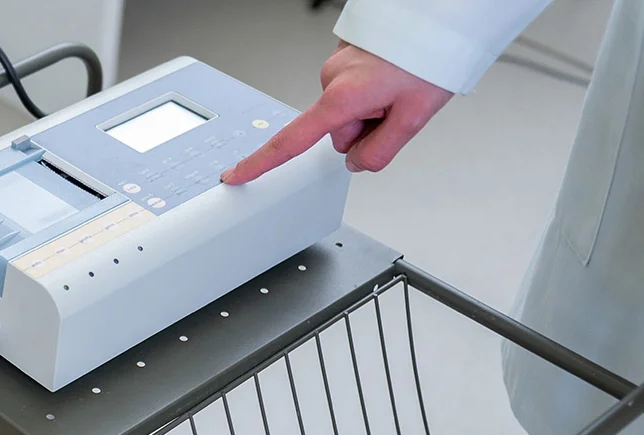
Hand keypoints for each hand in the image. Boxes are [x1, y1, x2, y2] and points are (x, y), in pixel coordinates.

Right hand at [221, 43, 452, 184]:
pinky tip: (394, 76)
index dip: (262, 163)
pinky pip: (353, 88)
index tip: (236, 175)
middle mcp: (331, 79)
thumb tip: (356, 163)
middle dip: (365, 129)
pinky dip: (373, 89)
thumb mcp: (414, 118)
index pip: (292, 141)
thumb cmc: (430, 58)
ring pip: (347, 110)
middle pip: (338, 131)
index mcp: (342, 98)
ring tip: (400, 88)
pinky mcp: (346, 57)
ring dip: (372, 108)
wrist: (441, 16)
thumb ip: (380, 152)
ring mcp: (337, 65)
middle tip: (397, 109)